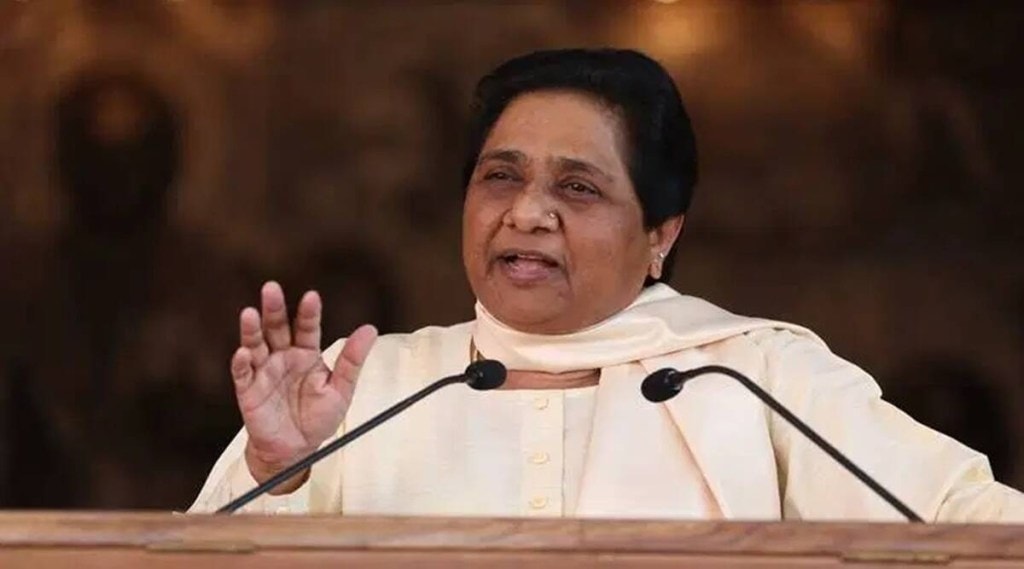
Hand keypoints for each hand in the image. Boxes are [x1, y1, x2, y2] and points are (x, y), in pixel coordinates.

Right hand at [230, 281, 377, 491]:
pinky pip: (242, 374)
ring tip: (250, 314)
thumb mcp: (341, 390)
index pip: (307, 328)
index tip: (312, 297)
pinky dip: (241, 363)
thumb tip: (370, 329)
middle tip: (271, 288)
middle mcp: (283, 357)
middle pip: (277, 328)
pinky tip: (243, 353)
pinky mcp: (248, 390)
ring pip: (255, 345)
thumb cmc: (318, 418)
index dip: (308, 313)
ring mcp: (264, 371)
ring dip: (251, 330)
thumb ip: (352, 360)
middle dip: (274, 309)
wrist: (296, 450)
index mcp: (306, 354)